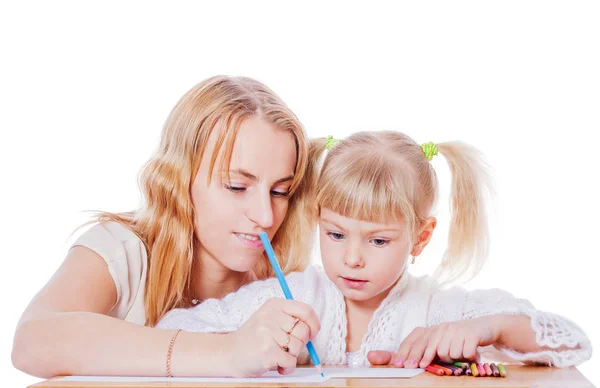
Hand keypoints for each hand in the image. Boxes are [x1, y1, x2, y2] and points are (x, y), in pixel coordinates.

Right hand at [224, 298, 319, 376]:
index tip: (312, 334)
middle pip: (303, 331)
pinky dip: (287, 368)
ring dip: (292, 356)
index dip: (314, 324)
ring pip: (298, 347)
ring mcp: (267, 333)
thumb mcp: (269, 319)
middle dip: (300, 344)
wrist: (229, 353)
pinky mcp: (267, 351)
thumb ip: (290, 319)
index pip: (306, 310)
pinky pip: (290, 361)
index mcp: (274, 305)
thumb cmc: (254, 338)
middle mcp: (270, 316)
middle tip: (288, 348)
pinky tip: (277, 365)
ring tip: (279, 356)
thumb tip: (314, 329)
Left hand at [368, 315, 504, 367]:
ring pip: (449, 354)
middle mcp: (443, 327)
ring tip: (460, 355)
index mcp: (434, 329)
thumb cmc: (460, 339)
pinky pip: (464, 353)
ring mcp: (457, 329)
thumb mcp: (443, 342)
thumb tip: (412, 363)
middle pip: (431, 348)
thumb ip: (429, 350)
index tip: (403, 365)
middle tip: (421, 367)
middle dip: (425, 358)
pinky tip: (471, 353)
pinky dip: (468, 357)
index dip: (409, 352)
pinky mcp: (470, 334)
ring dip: (455, 359)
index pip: (418, 340)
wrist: (485, 327)